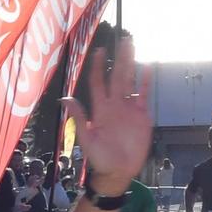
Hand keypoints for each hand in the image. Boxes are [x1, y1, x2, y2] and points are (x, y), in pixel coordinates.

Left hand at [63, 34, 151, 195]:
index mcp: (100, 109)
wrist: (118, 172)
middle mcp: (114, 105)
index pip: (99, 83)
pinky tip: (148, 68)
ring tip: (134, 47)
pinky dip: (145, 82)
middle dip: (120, 59)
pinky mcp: (142, 116)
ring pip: (130, 81)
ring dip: (132, 65)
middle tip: (123, 39)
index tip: (99, 51)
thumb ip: (78, 116)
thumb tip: (64, 99)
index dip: (99, 67)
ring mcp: (129, 109)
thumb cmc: (100, 158)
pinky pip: (144, 95)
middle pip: (117, 77)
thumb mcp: (86, 137)